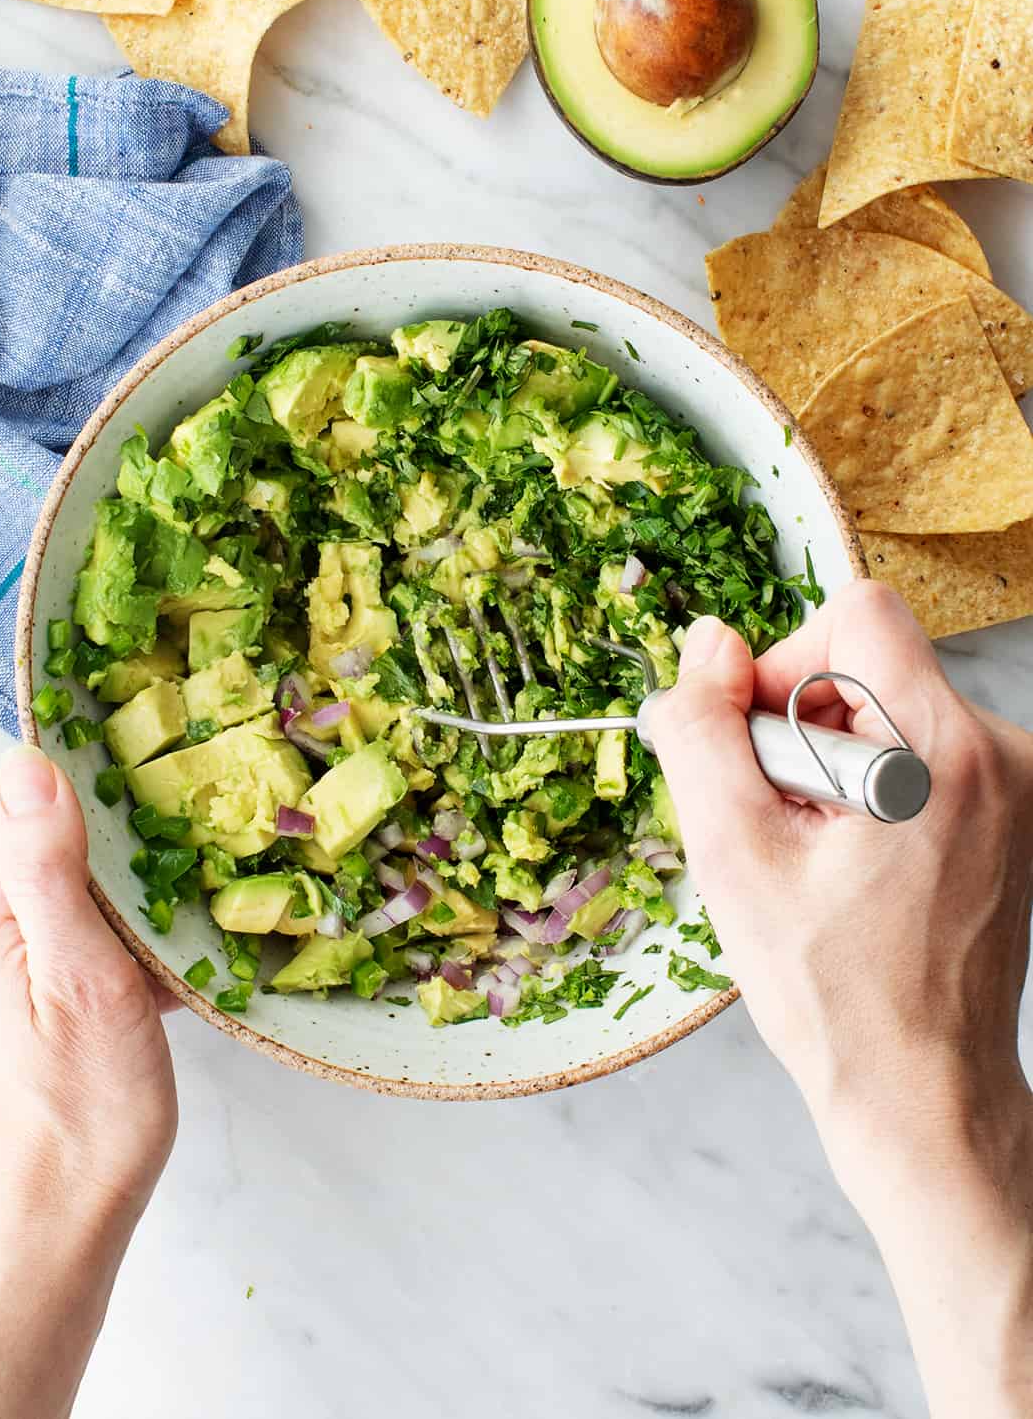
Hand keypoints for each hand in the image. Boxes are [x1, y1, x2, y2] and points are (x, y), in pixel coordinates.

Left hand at [0, 744, 177, 1232]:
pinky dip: (130, 925)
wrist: (62, 1222)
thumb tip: (29, 764)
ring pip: (74, 885)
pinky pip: (84, 932)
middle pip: (50, 837)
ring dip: (132, 874)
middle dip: (119, 816)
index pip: (22, 798)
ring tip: (201, 861)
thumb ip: (50, 869)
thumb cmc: (82, 1110)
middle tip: (198, 802)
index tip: (152, 747)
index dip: (83, 766)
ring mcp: (9, 967)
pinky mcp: (37, 1000)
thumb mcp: (81, 976)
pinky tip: (179, 939)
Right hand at [650, 581, 1032, 1418]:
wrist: (923, 1092)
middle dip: (799, 726)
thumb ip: (704, 731)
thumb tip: (708, 643)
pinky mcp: (1008, 810)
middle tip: (782, 826)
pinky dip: (867, 786)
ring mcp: (1012, 783)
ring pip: (885, 706)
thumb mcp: (733, 856)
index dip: (782, 667)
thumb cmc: (833, 994)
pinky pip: (914, 747)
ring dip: (828, 762)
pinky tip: (851, 865)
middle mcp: (997, 752)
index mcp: (942, 750)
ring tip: (818, 857)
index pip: (856, 613)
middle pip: (867, 660)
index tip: (760, 753)